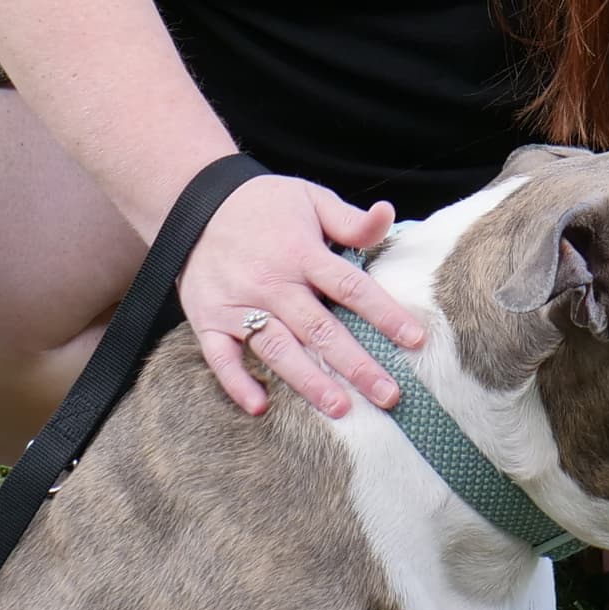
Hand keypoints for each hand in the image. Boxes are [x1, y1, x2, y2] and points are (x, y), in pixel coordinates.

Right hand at [181, 175, 427, 420]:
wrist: (193, 201)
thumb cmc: (262, 204)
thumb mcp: (310, 199)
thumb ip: (350, 220)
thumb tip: (388, 214)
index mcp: (301, 253)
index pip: (351, 288)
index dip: (386, 315)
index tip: (415, 341)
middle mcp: (272, 284)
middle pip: (321, 329)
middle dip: (357, 365)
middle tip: (389, 396)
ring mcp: (238, 305)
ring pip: (278, 349)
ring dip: (309, 381)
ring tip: (340, 410)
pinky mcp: (209, 320)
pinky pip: (221, 358)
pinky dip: (237, 383)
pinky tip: (260, 406)